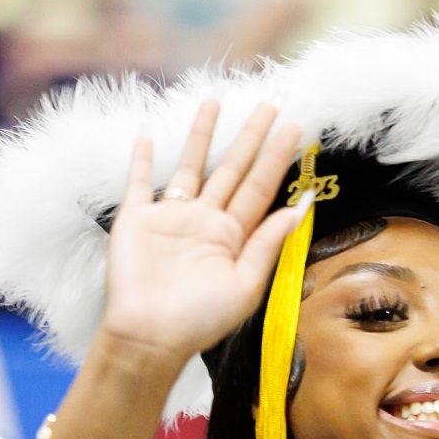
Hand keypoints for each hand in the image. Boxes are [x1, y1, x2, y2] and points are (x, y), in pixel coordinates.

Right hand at [96, 101, 306, 369]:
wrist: (149, 336)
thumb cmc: (199, 320)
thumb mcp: (246, 284)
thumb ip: (270, 242)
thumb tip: (302, 206)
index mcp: (232, 238)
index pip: (259, 188)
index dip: (276, 157)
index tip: (294, 128)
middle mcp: (204, 222)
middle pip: (231, 169)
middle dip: (250, 137)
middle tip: (269, 104)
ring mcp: (170, 218)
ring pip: (189, 165)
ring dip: (201, 134)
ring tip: (215, 102)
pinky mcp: (136, 220)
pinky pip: (138, 182)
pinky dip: (140, 159)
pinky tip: (146, 135)